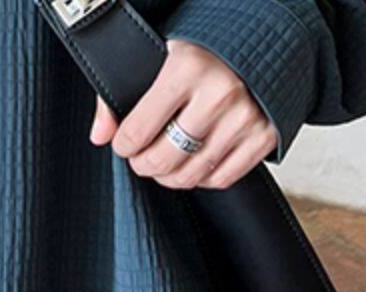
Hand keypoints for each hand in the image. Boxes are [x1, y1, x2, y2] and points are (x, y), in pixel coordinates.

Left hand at [89, 40, 277, 189]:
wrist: (264, 40)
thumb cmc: (207, 50)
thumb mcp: (157, 57)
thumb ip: (120, 95)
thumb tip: (100, 136)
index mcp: (187, 69)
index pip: (138, 130)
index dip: (124, 145)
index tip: (125, 144)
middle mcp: (219, 95)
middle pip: (164, 159)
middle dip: (145, 164)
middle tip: (143, 158)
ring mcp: (245, 118)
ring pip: (191, 175)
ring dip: (171, 175)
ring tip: (166, 161)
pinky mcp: (265, 136)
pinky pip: (222, 178)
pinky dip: (203, 177)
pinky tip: (196, 162)